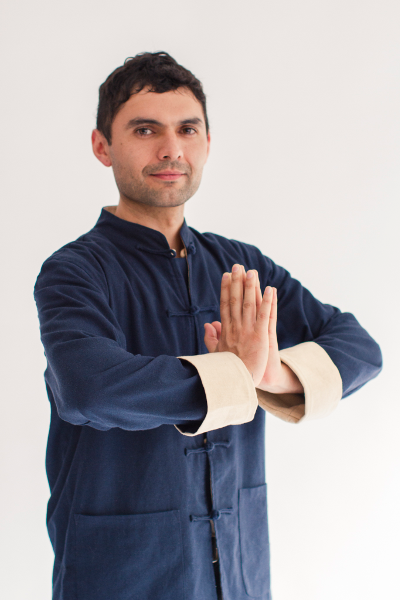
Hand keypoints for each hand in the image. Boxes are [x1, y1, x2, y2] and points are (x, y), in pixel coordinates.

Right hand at [204, 266, 303, 393]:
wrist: (238, 383)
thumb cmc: (229, 370)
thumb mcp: (217, 353)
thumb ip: (212, 338)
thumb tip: (208, 324)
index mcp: (226, 331)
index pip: (225, 305)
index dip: (226, 288)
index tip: (226, 275)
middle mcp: (235, 328)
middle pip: (235, 300)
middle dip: (236, 282)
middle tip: (238, 265)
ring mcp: (248, 331)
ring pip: (249, 304)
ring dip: (250, 287)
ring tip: (252, 271)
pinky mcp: (260, 337)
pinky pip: (265, 316)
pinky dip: (267, 302)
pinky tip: (270, 289)